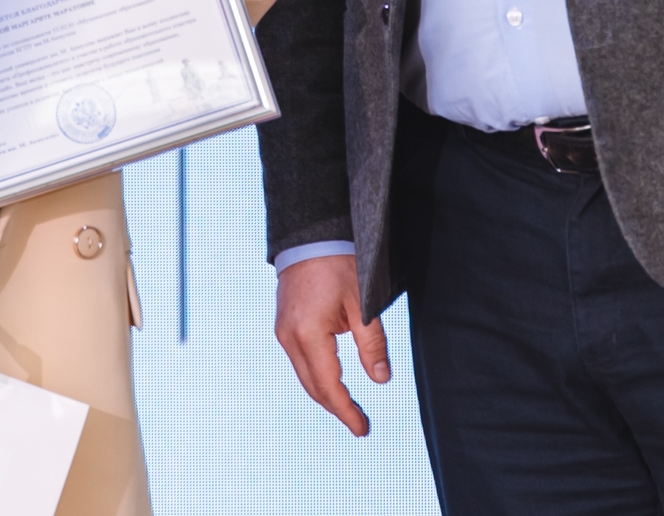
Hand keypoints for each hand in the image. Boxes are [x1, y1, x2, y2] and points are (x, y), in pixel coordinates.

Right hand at [274, 254, 389, 435]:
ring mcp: (283, 332)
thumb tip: (381, 378)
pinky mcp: (284, 326)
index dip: (346, 410)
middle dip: (337, 407)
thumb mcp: (361, 303)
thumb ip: (371, 343)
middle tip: (360, 423)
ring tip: (349, 408)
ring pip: (305, 376)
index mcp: (308, 334)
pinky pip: (300, 362)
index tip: (362, 428)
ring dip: (326, 394)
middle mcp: (289, 338)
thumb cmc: (337, 264)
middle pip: (313, 386)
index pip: (329, 385)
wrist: (309, 236)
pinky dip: (317, 377)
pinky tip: (332, 382)